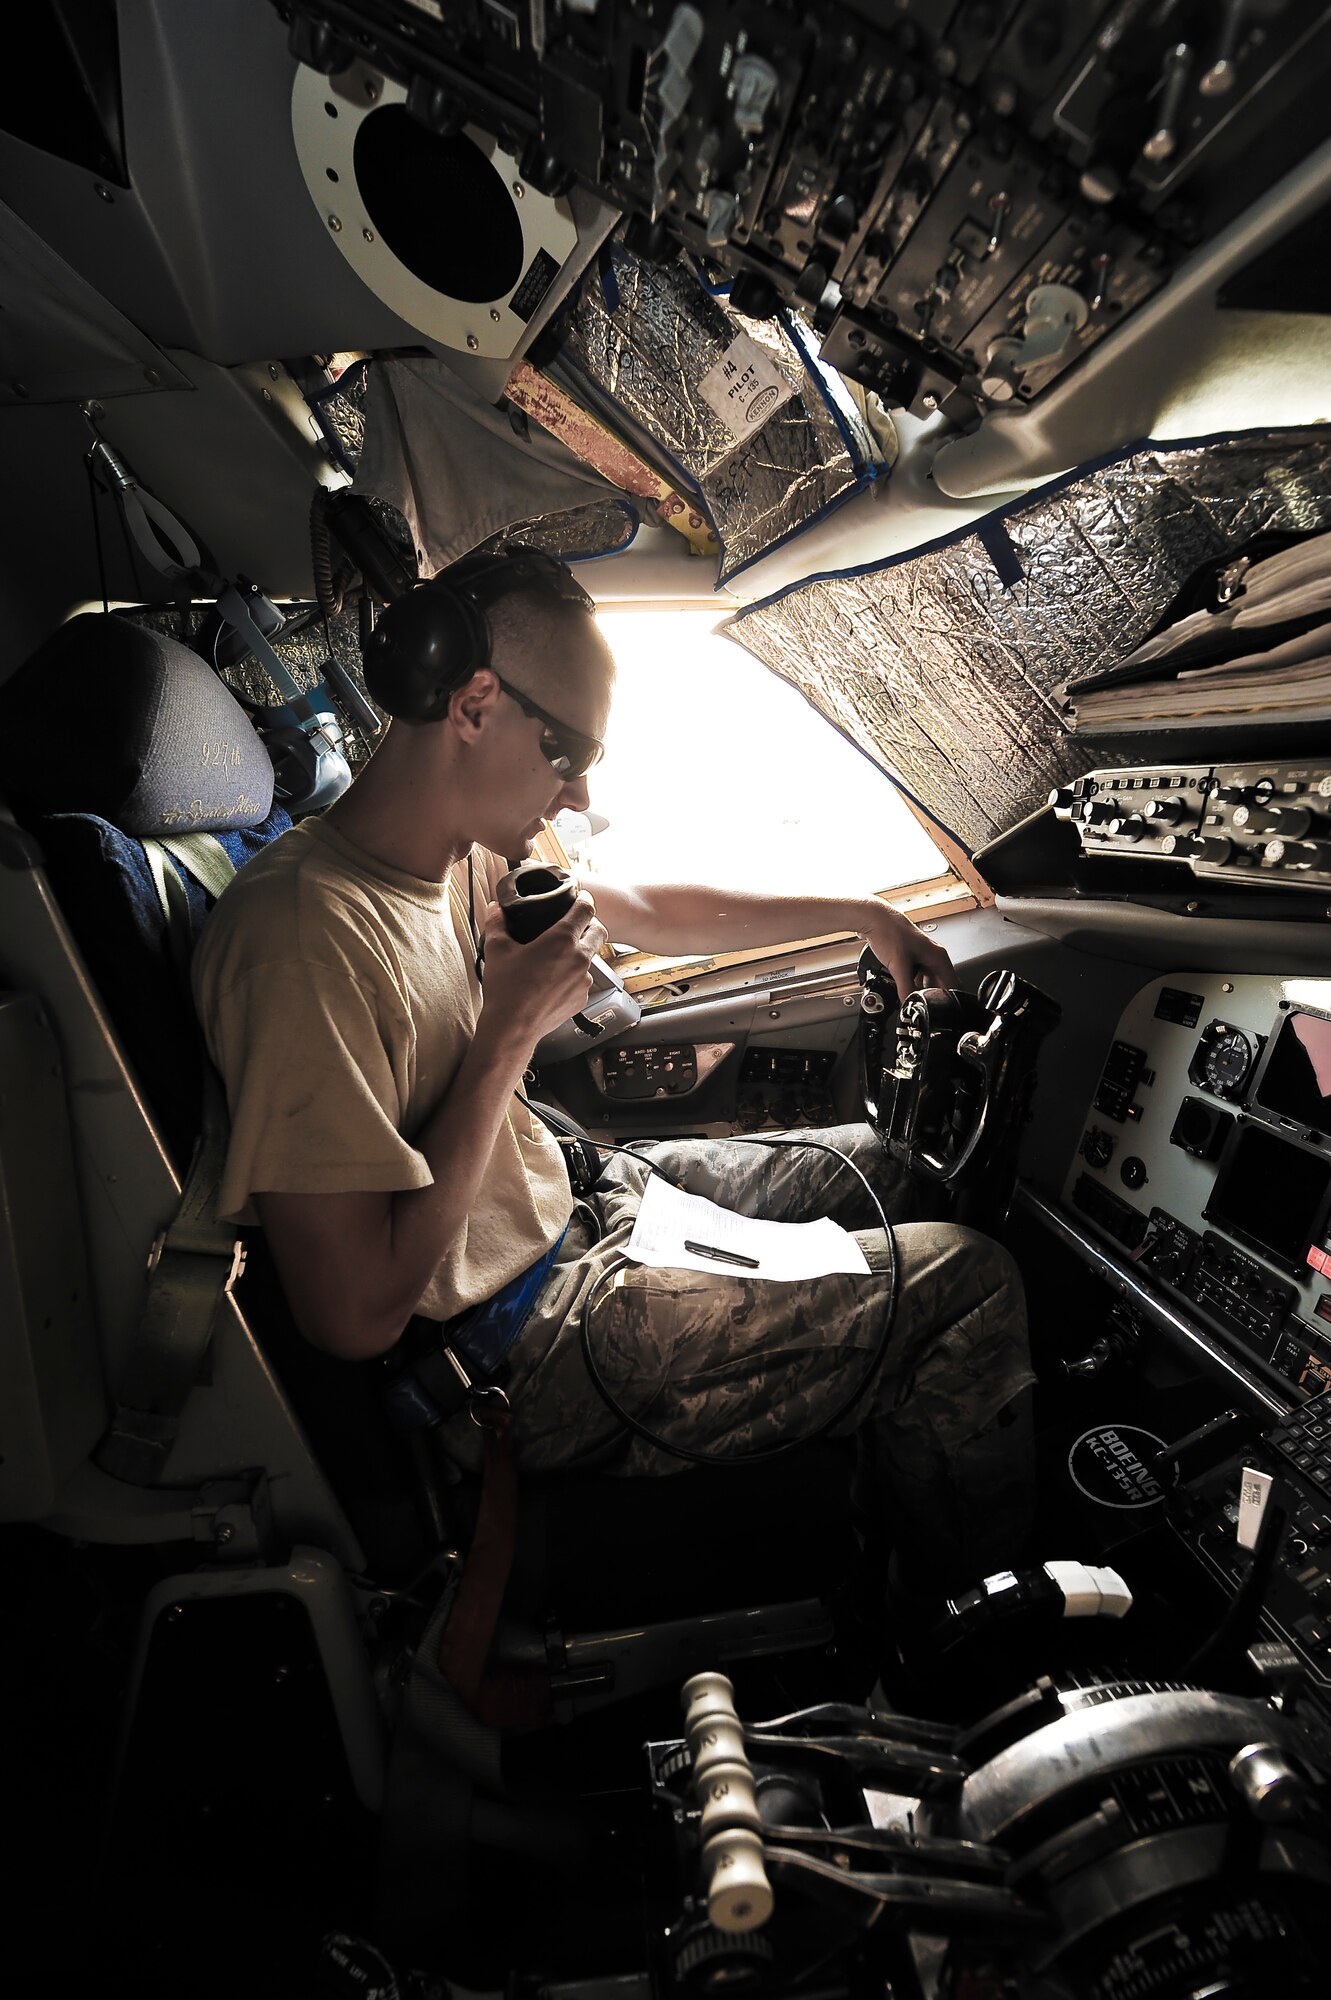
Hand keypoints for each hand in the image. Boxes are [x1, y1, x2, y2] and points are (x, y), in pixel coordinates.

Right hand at [478, 890, 608, 1050]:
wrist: (512, 1027)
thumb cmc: (505, 989)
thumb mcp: (497, 950)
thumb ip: (497, 923)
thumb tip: (495, 908)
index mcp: (561, 940)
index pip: (586, 910)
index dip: (585, 901)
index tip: (582, 898)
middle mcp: (579, 958)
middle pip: (599, 931)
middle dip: (591, 924)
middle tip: (576, 925)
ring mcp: (584, 980)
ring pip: (591, 957)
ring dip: (581, 952)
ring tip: (559, 957)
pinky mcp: (582, 998)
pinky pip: (583, 980)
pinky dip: (574, 976)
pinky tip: (555, 980)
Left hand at [863, 903, 953, 1000]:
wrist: (874, 919)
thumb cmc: (889, 933)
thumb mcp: (899, 966)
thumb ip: (905, 988)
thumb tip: (909, 1005)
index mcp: (938, 957)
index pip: (953, 985)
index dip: (947, 1000)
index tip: (940, 1011)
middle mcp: (933, 956)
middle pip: (940, 984)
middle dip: (932, 997)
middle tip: (921, 1007)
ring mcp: (922, 955)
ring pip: (927, 980)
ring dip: (920, 990)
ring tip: (910, 998)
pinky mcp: (910, 956)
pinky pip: (916, 974)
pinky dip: (911, 983)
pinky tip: (902, 987)